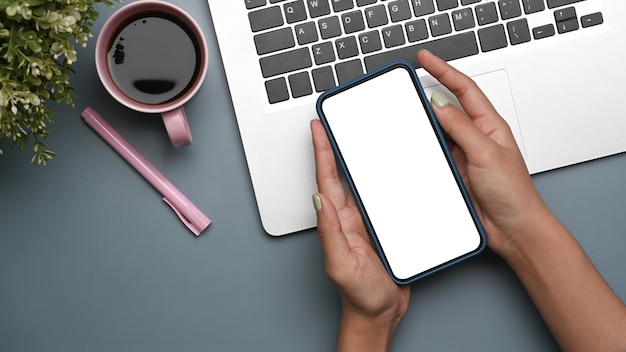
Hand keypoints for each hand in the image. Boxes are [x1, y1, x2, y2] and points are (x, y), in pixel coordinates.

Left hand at [311, 119, 409, 351]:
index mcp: (338, 222)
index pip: (327, 179)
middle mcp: (350, 218)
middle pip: (343, 174)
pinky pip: (384, 197)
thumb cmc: (361, 296)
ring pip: (363, 182)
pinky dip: (384, 180)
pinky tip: (390, 168)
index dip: (322, 152)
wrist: (380, 314)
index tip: (317, 128)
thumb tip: (318, 199)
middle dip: (336, 146)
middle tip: (335, 121)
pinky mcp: (385, 228)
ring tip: (359, 134)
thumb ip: (330, 232)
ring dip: (359, 158)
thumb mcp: (343, 264)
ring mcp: (367, 222)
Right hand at [417, 51, 625, 349]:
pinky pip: (432, 155)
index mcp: (489, 125)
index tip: (425, 59)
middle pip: (447, 107)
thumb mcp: (487, 153)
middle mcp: (475, 137)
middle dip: (428, 94)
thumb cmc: (514, 194)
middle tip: (406, 86)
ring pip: (436, 132)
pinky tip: (411, 148)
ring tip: (404, 117)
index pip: (464, 89)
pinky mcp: (452, 173)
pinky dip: (420, 149)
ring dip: (422, 124)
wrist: (513, 229)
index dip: (444, 70)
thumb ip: (462, 127)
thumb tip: (440, 105)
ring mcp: (462, 155)